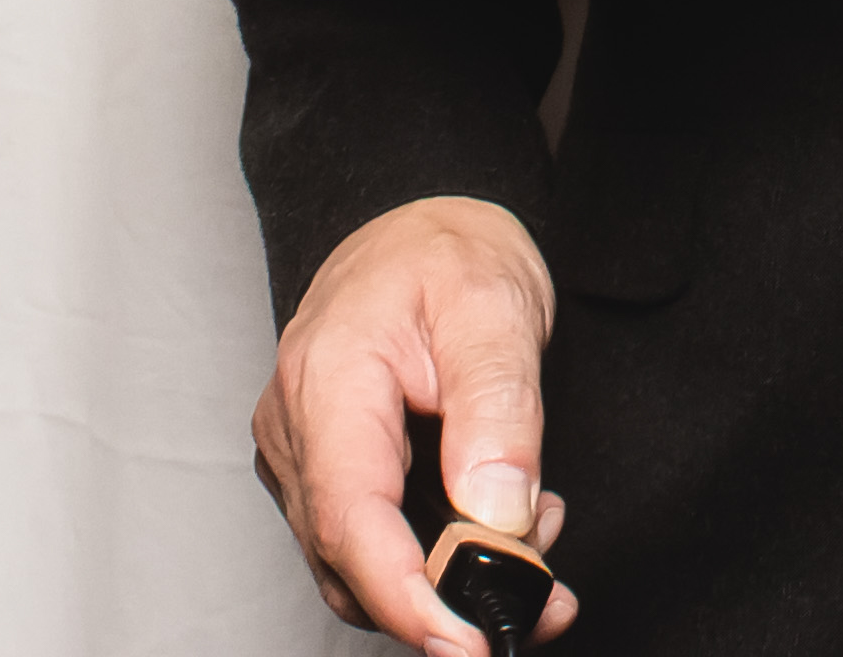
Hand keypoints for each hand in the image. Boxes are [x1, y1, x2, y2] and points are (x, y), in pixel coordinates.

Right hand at [256, 198, 577, 648]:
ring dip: (444, 580)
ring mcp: (299, 453)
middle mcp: (295, 426)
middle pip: (350, 560)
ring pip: (356, 565)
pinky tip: (494, 524)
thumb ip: (500, 413)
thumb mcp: (498, 309)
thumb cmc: (451, 255)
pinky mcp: (320, 470)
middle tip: (547, 589)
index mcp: (328, 378)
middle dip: (446, 600)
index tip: (467, 642)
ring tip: (534, 536)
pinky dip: (429, 558)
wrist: (421, 228)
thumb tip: (497, 518)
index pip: (349, 519)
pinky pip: (363, 540)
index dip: (407, 598)